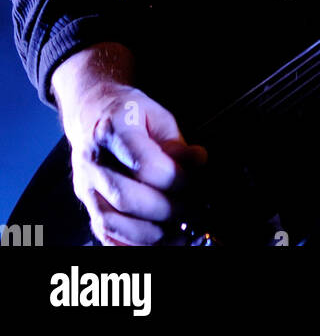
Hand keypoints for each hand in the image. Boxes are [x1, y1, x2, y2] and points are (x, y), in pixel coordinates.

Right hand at [52, 47, 206, 246]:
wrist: (91, 112)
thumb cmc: (128, 113)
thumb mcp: (156, 115)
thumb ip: (176, 142)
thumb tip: (198, 162)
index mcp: (113, 129)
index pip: (145, 165)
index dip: (175, 179)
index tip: (194, 181)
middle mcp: (93, 160)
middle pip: (127, 197)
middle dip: (165, 209)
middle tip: (190, 209)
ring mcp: (86, 185)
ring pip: (112, 222)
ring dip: (149, 233)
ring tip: (176, 229)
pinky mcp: (85, 204)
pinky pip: (104, 234)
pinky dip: (130, 243)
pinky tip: (153, 239)